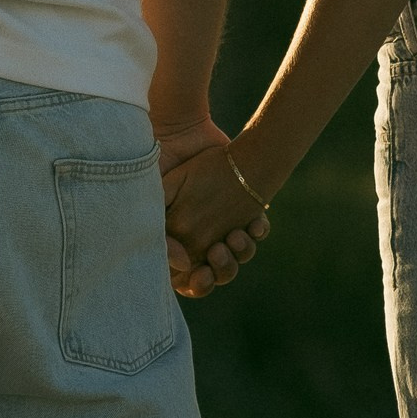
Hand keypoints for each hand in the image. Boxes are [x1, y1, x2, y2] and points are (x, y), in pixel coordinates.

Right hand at [155, 115, 257, 294]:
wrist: (186, 134)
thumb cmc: (168, 167)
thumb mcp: (158, 201)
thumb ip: (162, 236)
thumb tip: (183, 265)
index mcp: (182, 240)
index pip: (190, 279)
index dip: (196, 284)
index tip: (201, 274)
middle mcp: (205, 237)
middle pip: (220, 274)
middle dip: (222, 271)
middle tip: (218, 252)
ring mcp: (226, 225)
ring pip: (240, 257)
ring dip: (241, 253)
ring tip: (235, 235)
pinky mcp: (245, 210)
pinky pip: (257, 233)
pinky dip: (258, 231)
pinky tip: (254, 221)